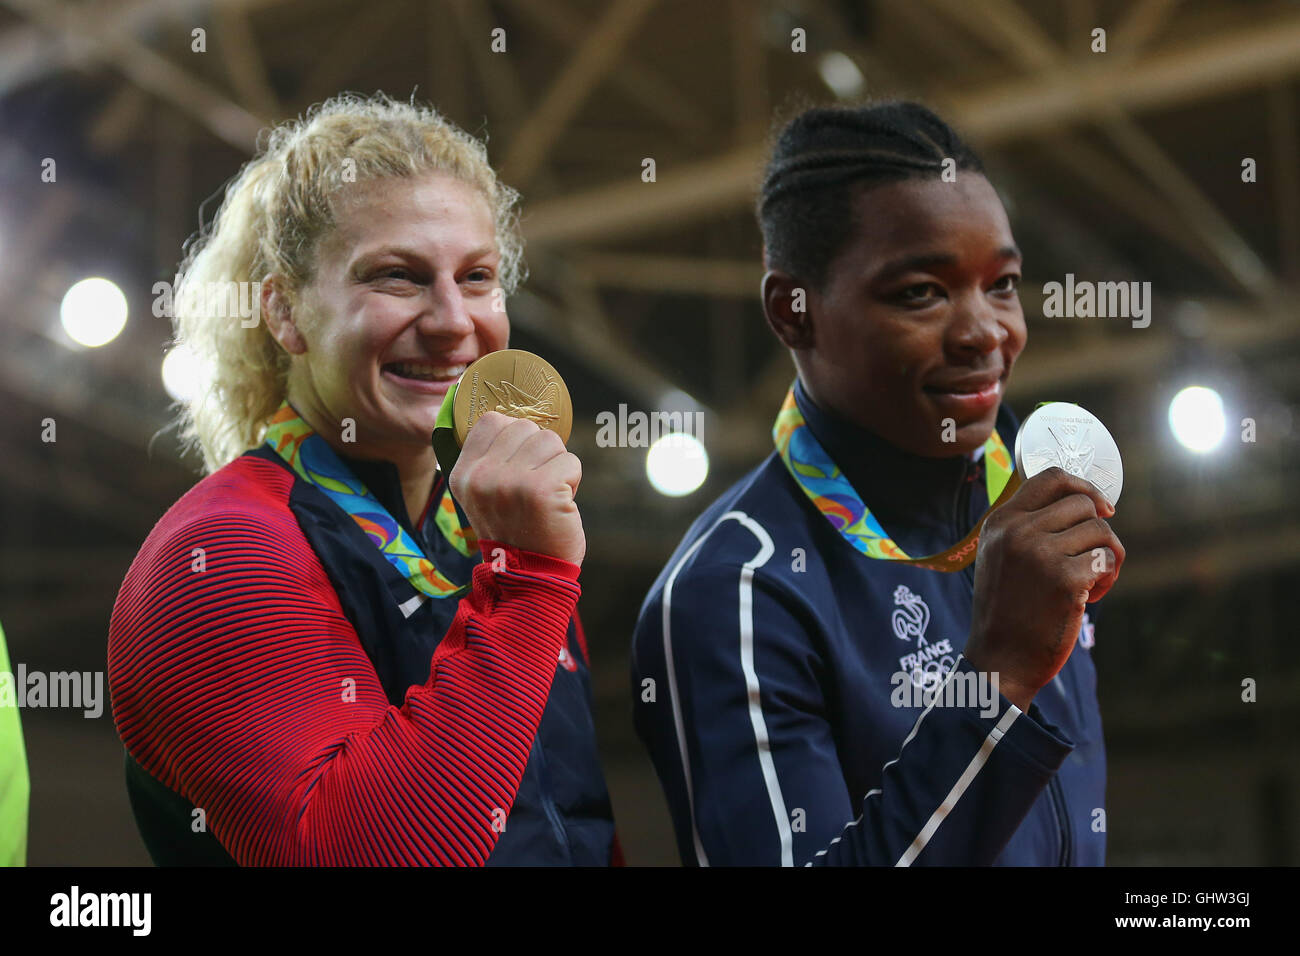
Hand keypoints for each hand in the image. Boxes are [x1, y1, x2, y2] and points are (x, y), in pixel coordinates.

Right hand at [447, 411, 585, 565]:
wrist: (529, 577)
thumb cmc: (516, 531)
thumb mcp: (485, 495)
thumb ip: (492, 459)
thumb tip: (519, 422)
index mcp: (463, 473)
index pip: (492, 421)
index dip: (516, 438)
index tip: (521, 466)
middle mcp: (482, 475)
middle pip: (525, 427)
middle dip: (540, 453)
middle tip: (535, 488)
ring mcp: (510, 482)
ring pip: (550, 440)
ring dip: (557, 466)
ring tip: (547, 495)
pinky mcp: (541, 490)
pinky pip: (571, 461)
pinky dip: (573, 481)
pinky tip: (559, 504)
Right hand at [965, 467, 1124, 710]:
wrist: (1001, 658)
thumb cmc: (1007, 610)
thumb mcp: (1001, 556)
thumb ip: (1027, 527)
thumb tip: (1083, 501)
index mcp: (1001, 522)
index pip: (1051, 478)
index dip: (1084, 486)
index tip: (1101, 508)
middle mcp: (1018, 531)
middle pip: (1083, 503)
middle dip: (1098, 530)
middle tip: (1091, 560)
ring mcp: (1041, 553)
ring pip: (1101, 531)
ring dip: (1106, 557)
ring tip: (1090, 582)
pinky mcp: (1065, 579)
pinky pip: (1106, 560)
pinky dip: (1107, 579)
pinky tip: (1089, 598)